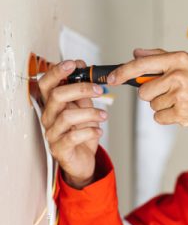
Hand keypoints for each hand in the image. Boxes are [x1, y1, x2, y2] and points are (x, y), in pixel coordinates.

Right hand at [38, 60, 107, 188]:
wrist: (83, 160)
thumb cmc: (82, 133)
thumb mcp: (85, 109)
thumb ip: (83, 93)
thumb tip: (84, 70)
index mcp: (53, 105)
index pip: (47, 84)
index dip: (57, 72)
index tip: (75, 64)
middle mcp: (49, 117)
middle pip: (56, 96)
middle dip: (79, 89)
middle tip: (99, 89)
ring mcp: (52, 133)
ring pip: (67, 117)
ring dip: (90, 113)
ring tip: (104, 115)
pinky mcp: (60, 149)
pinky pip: (73, 137)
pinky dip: (89, 132)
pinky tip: (99, 131)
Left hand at [108, 48, 187, 128]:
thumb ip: (160, 57)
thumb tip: (136, 54)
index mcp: (178, 60)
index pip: (141, 65)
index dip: (122, 72)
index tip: (112, 78)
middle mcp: (177, 76)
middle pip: (144, 92)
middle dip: (152, 94)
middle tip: (170, 92)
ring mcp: (179, 96)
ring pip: (153, 106)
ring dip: (163, 105)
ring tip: (183, 101)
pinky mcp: (181, 114)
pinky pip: (159, 118)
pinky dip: (168, 117)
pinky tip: (183, 110)